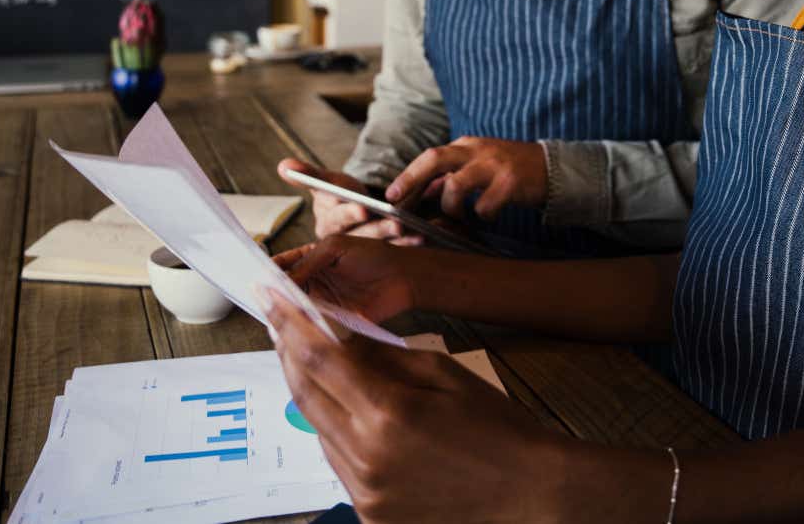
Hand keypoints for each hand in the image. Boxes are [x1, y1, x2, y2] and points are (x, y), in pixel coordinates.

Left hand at [261, 289, 563, 523]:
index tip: (272, 300)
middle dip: (290, 356)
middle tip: (282, 327)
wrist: (532, 493)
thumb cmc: (498, 428)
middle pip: (306, 395)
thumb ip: (384, 357)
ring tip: (324, 369)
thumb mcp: (444, 374)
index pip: (319, 359)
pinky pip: (339, 465)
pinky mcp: (370, 516)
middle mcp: (366, 457)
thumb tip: (339, 336)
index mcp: (388, 413)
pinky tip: (354, 417)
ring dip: (315, 396)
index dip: (289, 325)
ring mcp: (365, 493)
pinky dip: (338, 435)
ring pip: (318, 432)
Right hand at [273, 235, 416, 325]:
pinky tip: (296, 327)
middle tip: (260, 300)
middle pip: (286, 290)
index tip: (253, 279)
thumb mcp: (336, 248)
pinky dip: (305, 326)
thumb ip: (308, 262)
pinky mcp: (335, 320)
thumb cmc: (374, 255)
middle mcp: (315, 281)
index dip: (268, 272)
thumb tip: (282, 279)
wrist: (404, 277)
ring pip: (297, 308)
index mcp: (312, 259)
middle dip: (274, 295)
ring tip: (273, 314)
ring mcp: (324, 301)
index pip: (283, 266)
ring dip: (288, 312)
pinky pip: (314, 324)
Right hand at [277, 159, 420, 243]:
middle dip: (377, 228)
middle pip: (359, 234)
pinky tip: (421, 237)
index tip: (363, 208)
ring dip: (395, 238)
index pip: (336, 218)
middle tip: (396, 223)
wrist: (357, 210)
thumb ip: (308, 175)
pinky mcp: (378, 255)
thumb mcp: (327, 183)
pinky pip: (394, 250)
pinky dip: (408, 243)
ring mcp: (360, 250)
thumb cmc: (340, 194)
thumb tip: (283, 165)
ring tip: (411, 230)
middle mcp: (340, 242)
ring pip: (377, 244)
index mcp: (326, 223)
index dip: (348, 213)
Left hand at [384, 137, 546, 220]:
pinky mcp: (510, 182)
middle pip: (435, 159)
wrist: (552, 168)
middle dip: (411, 180)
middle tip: (398, 202)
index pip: (430, 157)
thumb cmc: (509, 169)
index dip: (409, 175)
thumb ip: (453, 175)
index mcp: (466, 145)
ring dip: (451, 207)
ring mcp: (494, 165)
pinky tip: (491, 215)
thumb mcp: (478, 166)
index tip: (391, 194)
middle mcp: (477, 150)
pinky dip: (482, 215)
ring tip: (460, 217)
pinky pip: (484, 205)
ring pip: (455, 185)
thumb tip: (425, 189)